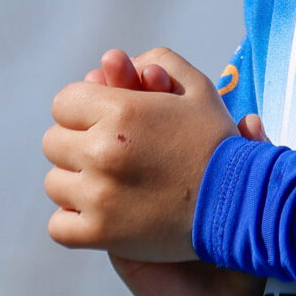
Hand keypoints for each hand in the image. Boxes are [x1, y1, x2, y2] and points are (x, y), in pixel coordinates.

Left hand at [76, 49, 268, 295]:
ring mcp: (99, 196)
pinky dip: (74, 223)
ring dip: (77, 184)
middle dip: (79, 145)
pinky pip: (59, 226)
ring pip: (55, 184)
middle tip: (110, 156)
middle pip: (54, 143)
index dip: (85, 111)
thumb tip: (113, 63)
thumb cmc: (217, 144)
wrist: (241, 204)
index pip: (63, 103)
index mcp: (120, 111)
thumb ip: (157, 62)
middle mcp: (102, 151)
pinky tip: (100, 215)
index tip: (105, 123)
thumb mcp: (197, 89)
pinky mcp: (102, 233)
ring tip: (109, 186)